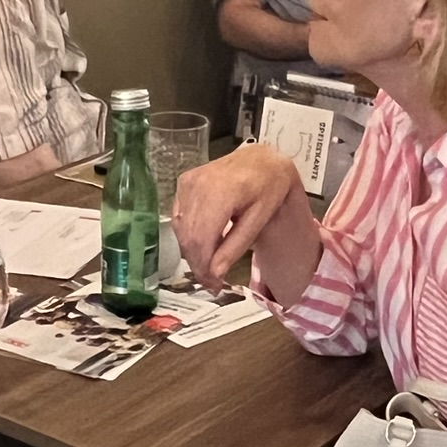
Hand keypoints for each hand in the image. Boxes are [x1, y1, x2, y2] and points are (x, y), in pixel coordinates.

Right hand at [173, 144, 301, 289]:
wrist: (262, 160)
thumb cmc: (267, 187)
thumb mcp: (259, 219)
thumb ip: (235, 246)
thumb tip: (214, 273)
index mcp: (223, 191)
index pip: (202, 239)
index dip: (204, 267)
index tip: (214, 285)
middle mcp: (200, 184)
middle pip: (189, 237)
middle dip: (198, 264)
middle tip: (212, 282)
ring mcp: (189, 181)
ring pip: (181, 229)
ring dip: (193, 251)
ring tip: (210, 265)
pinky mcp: (184, 182)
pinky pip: (179, 217)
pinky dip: (189, 234)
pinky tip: (205, 242)